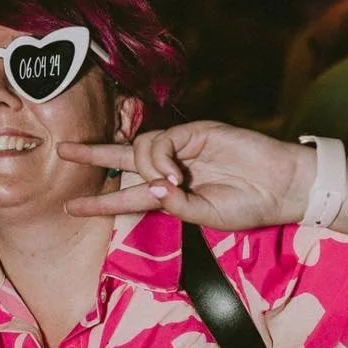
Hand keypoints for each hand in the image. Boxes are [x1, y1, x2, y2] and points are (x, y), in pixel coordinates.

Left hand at [58, 120, 313, 229]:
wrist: (283, 186)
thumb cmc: (249, 206)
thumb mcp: (207, 216)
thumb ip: (177, 206)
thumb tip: (152, 190)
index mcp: (167, 193)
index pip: (124, 197)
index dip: (98, 201)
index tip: (70, 206)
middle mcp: (168, 168)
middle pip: (120, 158)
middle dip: (92, 154)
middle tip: (63, 150)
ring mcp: (181, 147)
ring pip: (141, 149)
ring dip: (149, 168)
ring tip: (174, 184)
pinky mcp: (195, 131)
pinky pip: (162, 140)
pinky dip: (161, 158)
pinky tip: (177, 174)